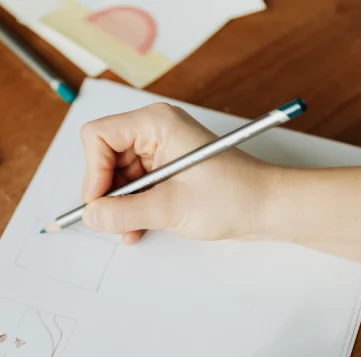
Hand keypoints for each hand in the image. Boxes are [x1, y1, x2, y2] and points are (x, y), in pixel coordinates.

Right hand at [79, 103, 279, 243]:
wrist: (268, 207)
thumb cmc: (233, 196)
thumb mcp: (171, 208)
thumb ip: (124, 212)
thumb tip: (92, 215)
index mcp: (156, 123)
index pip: (98, 135)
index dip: (93, 170)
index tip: (102, 201)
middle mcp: (155, 130)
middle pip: (104, 156)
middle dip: (106, 191)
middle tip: (113, 219)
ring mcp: (161, 149)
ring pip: (117, 174)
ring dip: (119, 204)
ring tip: (130, 228)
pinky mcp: (167, 169)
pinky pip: (134, 185)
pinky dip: (131, 207)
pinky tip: (137, 227)